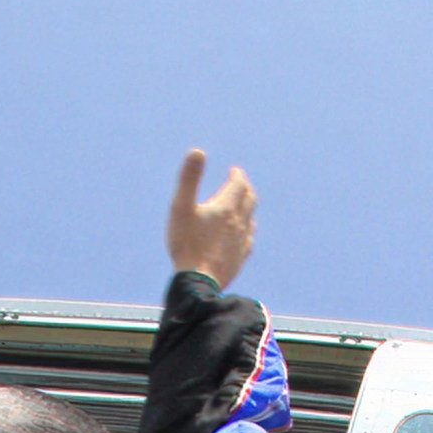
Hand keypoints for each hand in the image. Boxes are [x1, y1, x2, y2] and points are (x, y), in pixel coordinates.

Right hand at [166, 147, 256, 286]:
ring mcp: (241, 241)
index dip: (237, 175)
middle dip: (245, 188)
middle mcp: (239, 222)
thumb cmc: (186, 244)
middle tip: (239, 184)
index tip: (234, 170)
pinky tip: (243, 233)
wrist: (198, 281)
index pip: (239, 184)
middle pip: (249, 199)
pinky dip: (247, 228)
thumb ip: (189, 178)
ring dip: (247, 207)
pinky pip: (249, 238)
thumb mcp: (181, 207)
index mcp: (226, 207)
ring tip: (241, 204)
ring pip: (251, 218)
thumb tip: (198, 151)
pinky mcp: (240, 258)